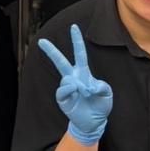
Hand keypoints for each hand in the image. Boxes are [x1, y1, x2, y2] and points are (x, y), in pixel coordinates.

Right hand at [38, 24, 112, 144]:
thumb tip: (87, 85)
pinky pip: (63, 90)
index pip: (79, 53)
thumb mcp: (107, 93)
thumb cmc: (101, 105)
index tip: (73, 27)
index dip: (76, 40)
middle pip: (61, 62)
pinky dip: (69, 90)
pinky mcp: (63, 99)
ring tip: (84, 93)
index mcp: (84, 73)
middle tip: (41, 41)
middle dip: (51, 51)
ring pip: (66, 78)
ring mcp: (67, 88)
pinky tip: (75, 93)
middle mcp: (73, 78)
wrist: (94, 123)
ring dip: (77, 84)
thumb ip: (102, 86)